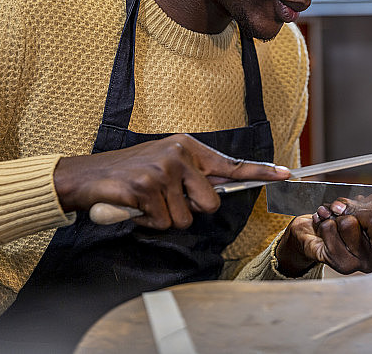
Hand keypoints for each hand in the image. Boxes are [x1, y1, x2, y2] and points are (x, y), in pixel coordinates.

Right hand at [53, 134, 289, 229]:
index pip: (230, 164)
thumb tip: (220, 193)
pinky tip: (136, 207)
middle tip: (165, 200)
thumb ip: (193, 175)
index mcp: (187, 147)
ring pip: (185, 218)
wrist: (86, 176)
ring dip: (165, 219)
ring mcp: (162, 171)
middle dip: (190, 211)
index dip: (260, 172)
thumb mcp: (164, 164)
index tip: (285, 174)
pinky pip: (163, 223)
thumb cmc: (130, 174)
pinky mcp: (145, 189)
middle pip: (210, 204)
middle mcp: (179, 155)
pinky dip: (149, 223)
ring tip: (147, 202)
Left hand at [275, 192, 371, 275]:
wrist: (316, 236)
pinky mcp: (343, 265)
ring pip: (349, 223)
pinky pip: (330, 228)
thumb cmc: (348, 218)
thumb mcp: (369, 205)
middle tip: (351, 212)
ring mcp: (365, 263)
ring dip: (338, 215)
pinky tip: (326, 226)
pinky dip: (323, 220)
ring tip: (337, 221)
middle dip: (358, 207)